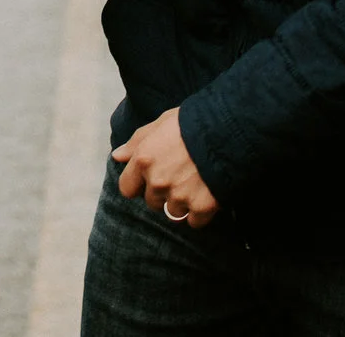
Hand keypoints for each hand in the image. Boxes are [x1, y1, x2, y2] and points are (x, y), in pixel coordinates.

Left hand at [112, 108, 217, 227]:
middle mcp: (158, 182)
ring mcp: (179, 197)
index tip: (148, 179)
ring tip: (195, 183)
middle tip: (178, 176)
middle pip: (152, 202)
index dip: (137, 184)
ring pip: (173, 212)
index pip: (127, 188)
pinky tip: (206, 196)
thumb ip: (137, 142)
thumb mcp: (160, 124)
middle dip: (162, 193)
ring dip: (182, 202)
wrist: (227, 131)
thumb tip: (117, 156)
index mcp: (144, 160)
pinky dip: (199, 213)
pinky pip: (194, 221)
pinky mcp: (201, 207)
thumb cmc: (192, 122)